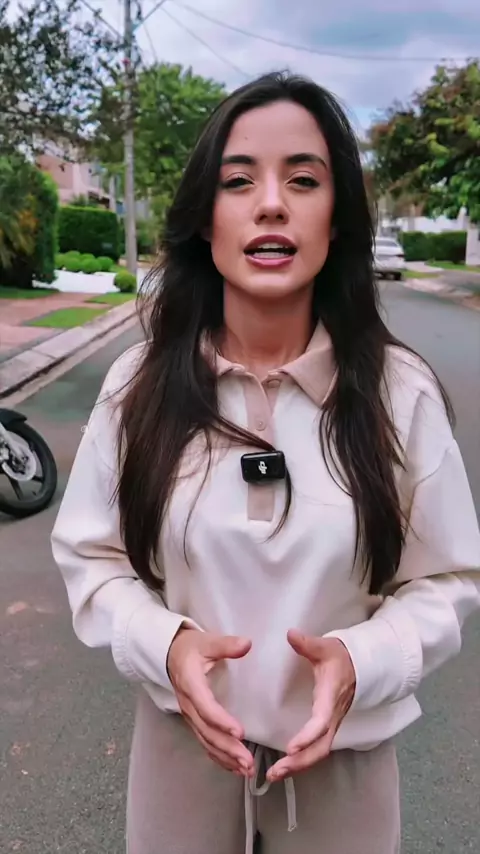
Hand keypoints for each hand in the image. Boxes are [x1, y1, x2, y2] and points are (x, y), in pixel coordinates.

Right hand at [167, 626, 254, 776]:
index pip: (205, 707)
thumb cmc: (190, 647)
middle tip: (248, 761)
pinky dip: (219, 757)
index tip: (240, 732)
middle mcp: (188, 704)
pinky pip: (205, 742)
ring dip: (225, 757)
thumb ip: (226, 644)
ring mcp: (190, 715)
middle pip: (206, 731)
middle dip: (227, 748)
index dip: (221, 721)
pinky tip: (234, 766)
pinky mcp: (193, 721)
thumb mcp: (206, 641)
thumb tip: (246, 644)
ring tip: (246, 768)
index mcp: (191, 684)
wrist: (170, 654)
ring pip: (206, 741)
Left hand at [267, 629, 355, 781]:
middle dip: (299, 762)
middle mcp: (332, 716)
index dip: (307, 736)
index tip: (290, 747)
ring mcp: (332, 724)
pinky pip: (317, 749)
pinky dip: (302, 760)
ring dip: (298, 765)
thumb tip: (290, 634)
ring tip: (274, 774)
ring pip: (319, 752)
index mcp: (330, 697)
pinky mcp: (328, 727)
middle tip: (275, 771)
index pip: (321, 722)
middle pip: (320, 748)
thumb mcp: (325, 647)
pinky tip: (285, 766)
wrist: (361, 665)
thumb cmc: (340, 657)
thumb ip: (307, 643)